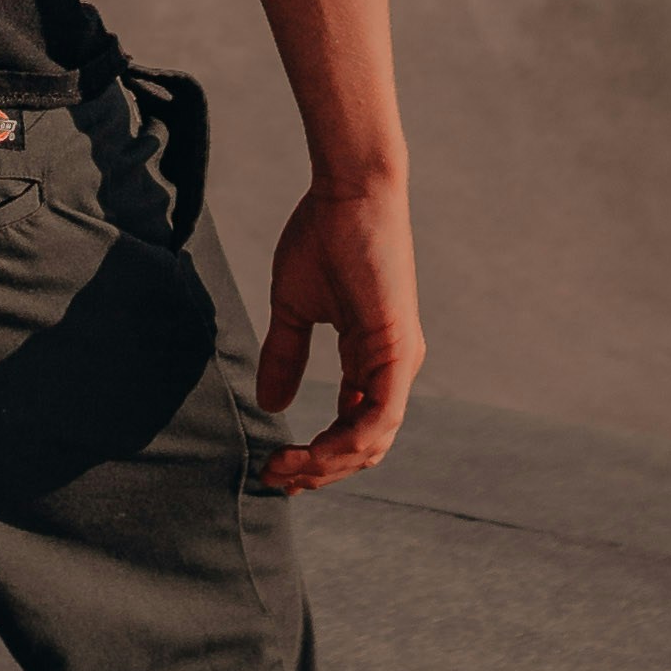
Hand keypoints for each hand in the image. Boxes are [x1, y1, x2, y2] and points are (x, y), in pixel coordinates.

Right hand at [255, 178, 423, 491]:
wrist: (348, 193)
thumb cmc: (324, 238)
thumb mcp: (293, 308)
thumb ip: (285, 356)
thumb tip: (270, 404)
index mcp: (373, 360)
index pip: (352, 430)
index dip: (315, 457)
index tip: (273, 466)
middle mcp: (393, 369)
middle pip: (364, 448)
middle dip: (318, 472)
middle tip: (274, 478)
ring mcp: (399, 363)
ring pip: (372, 442)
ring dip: (326, 466)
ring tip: (283, 468)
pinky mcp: (397, 352)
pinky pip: (377, 418)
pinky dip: (344, 444)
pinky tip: (311, 452)